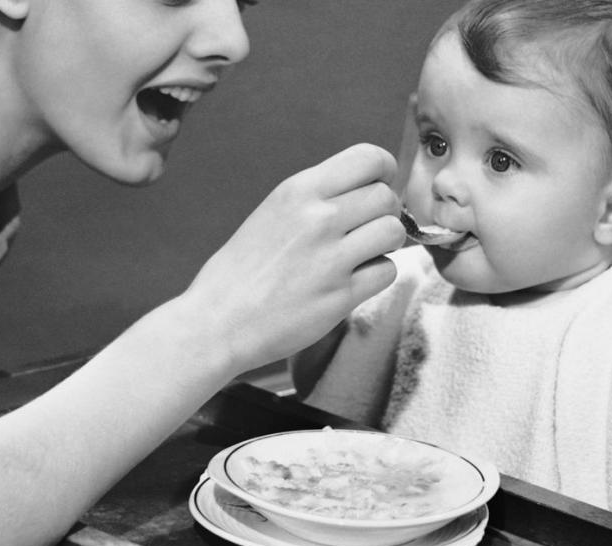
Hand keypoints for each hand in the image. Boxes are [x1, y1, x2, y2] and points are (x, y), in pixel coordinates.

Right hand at [181, 143, 404, 370]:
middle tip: (365, 230)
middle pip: (386, 197)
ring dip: (385, 244)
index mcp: (298, 191)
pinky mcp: (341, 295)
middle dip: (384, 213)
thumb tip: (364, 191)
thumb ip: (316, 198)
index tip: (377, 187)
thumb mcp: (272, 212)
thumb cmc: (241, 271)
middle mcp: (318, 218)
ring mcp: (331, 257)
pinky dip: (376, 276)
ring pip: (393, 231)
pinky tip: (352, 281)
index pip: (369, 158)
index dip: (384, 172)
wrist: (218, 320)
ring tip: (362, 255)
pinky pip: (387, 271)